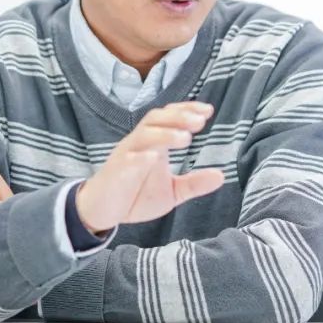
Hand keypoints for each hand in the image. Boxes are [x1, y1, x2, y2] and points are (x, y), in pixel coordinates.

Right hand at [75, 101, 224, 232]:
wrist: (101, 211)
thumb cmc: (135, 196)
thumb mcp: (171, 192)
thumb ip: (194, 183)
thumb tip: (222, 176)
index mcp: (153, 143)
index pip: (169, 118)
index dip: (187, 110)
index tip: (208, 111)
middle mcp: (139, 144)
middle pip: (156, 119)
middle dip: (178, 117)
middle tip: (200, 121)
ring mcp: (126, 156)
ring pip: (143, 135)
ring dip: (164, 134)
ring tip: (185, 138)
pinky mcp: (116, 174)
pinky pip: (127, 161)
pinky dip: (140, 158)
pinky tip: (154, 158)